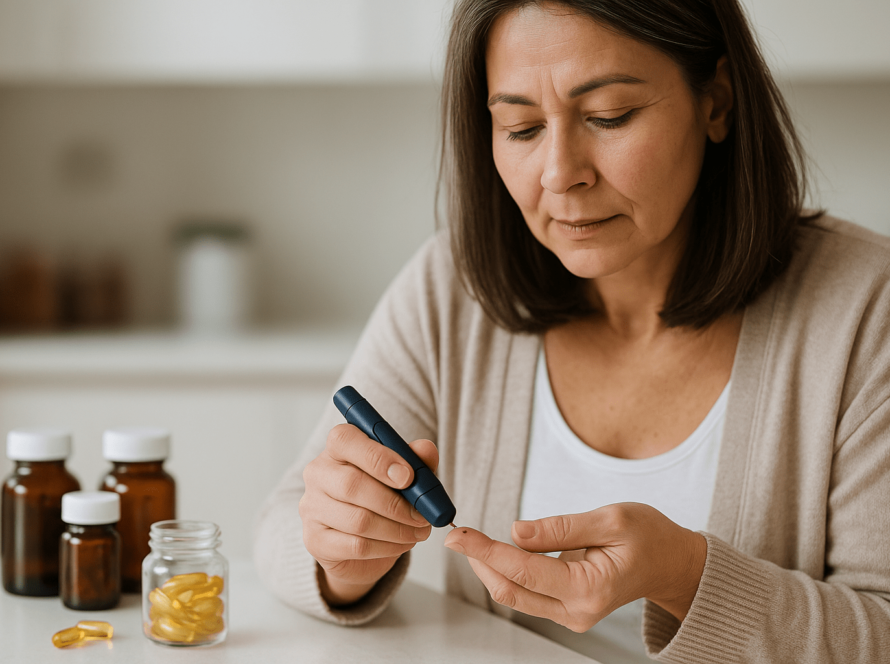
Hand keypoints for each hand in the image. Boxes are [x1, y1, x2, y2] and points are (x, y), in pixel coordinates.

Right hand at [300, 423, 437, 605]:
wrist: (360, 544)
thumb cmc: (382, 496)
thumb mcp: (404, 474)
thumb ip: (416, 459)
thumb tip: (426, 448)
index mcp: (338, 447)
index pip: (346, 440)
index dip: (379, 458)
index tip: (408, 477)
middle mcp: (318, 473)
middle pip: (352, 484)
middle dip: (396, 503)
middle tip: (422, 515)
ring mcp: (312, 508)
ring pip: (358, 520)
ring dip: (397, 529)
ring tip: (418, 530)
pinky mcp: (315, 540)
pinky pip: (356, 546)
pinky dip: (387, 547)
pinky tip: (401, 543)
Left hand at [444, 503, 705, 631]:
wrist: (671, 563)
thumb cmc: (648, 536)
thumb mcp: (610, 519)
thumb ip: (561, 527)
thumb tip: (515, 532)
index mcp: (590, 587)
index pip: (524, 570)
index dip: (486, 551)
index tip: (459, 534)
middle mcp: (578, 610)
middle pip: (511, 591)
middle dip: (479, 561)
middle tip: (458, 534)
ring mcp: (572, 615)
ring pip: (514, 595)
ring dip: (489, 568)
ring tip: (471, 540)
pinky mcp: (567, 610)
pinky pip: (528, 594)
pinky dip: (507, 572)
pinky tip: (496, 552)